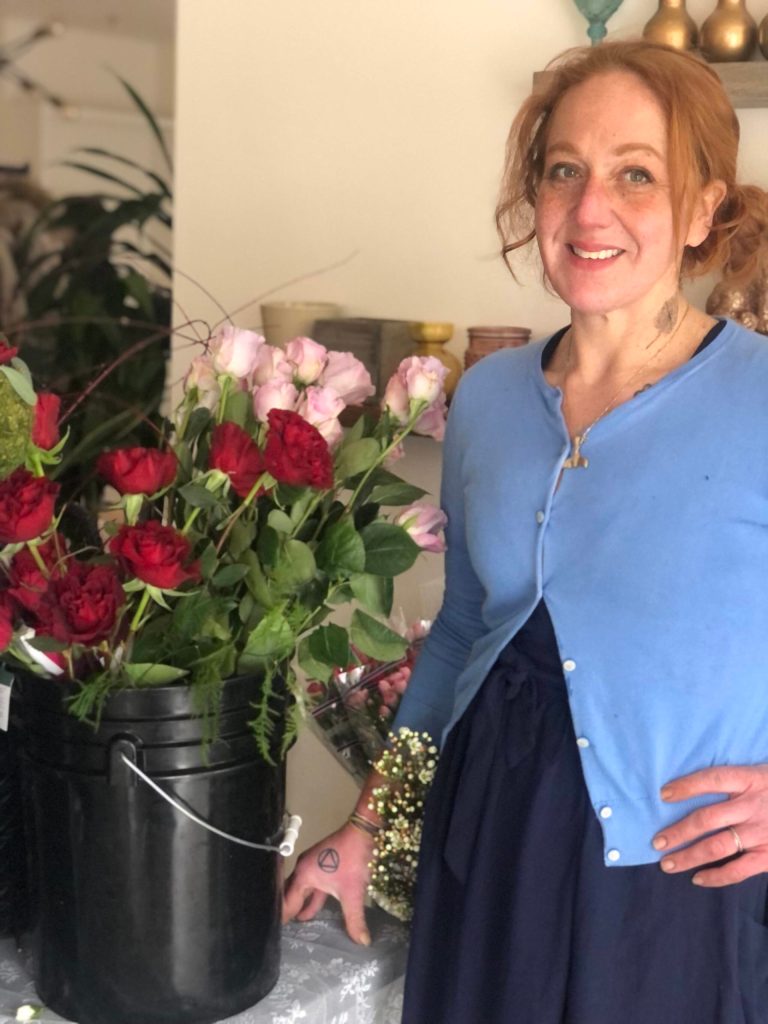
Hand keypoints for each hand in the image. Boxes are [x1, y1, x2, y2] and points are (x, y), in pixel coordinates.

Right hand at [282, 823, 374, 943]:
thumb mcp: (353, 892)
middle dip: (289, 911)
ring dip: (302, 904)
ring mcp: (312, 864)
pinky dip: (312, 897)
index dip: (283, 916)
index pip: (287, 901)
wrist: (364, 831)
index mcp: (304, 875)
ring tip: (298, 923)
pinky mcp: (322, 862)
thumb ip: (354, 919)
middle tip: (283, 931)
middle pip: (291, 894)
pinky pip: (313, 884)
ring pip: (303, 889)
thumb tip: (362, 942)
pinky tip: (314, 907)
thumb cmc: (353, 859)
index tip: (275, 932)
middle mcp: (303, 869)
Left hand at [652, 764, 767, 885]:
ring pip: (717, 846)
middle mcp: (753, 806)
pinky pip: (738, 870)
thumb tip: (696, 784)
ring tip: (666, 863)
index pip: (712, 779)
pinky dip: (716, 877)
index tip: (663, 794)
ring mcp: (761, 833)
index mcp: (751, 779)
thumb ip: (738, 779)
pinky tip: (697, 879)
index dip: (687, 786)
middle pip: (707, 818)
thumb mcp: (764, 773)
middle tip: (656, 842)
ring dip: (688, 856)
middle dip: (678, 831)